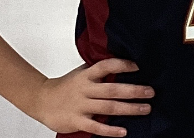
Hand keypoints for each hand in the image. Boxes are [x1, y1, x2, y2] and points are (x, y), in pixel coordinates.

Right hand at [35, 58, 153, 136]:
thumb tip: (122, 63)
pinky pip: (97, 127)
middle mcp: (85, 89)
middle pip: (112, 89)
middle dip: (134, 91)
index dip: (122, 65)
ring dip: (129, 108)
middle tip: (150, 92)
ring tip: (146, 108)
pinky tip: (124, 131)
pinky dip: (111, 130)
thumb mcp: (82, 72)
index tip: (138, 66)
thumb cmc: (66, 85)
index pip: (106, 66)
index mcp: (87, 75)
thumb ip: (99, 71)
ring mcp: (82, 106)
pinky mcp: (77, 121)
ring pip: (109, 108)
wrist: (42, 100)